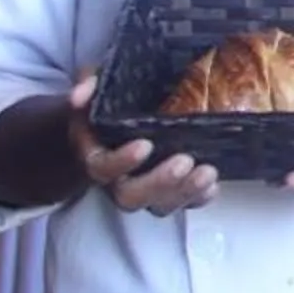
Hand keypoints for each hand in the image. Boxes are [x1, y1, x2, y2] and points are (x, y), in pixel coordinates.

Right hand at [64, 70, 219, 215]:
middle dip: (159, 182)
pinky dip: (198, 198)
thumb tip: (80, 95)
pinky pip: (182, 204)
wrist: (115, 124)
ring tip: (207, 172)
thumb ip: (87, 86)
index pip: (101, 168)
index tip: (145, 145)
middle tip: (185, 161)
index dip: (121, 161)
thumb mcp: (95, 89)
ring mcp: (143, 190)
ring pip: (159, 205)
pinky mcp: (167, 192)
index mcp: (94, 155)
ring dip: (185, 192)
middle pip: (131, 196)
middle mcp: (116, 180)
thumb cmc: (105, 105)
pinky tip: (212, 186)